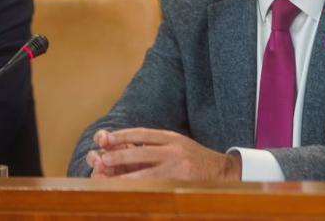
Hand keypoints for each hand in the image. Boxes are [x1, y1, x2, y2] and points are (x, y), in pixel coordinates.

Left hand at [85, 128, 241, 179]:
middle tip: (100, 159)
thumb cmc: (197, 159)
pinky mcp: (180, 184)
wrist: (224, 172)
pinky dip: (138, 189)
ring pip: (144, 173)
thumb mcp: (179, 144)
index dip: (122, 135)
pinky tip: (125, 192)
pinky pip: (154, 188)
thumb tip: (127, 148)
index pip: (143, 134)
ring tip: (105, 178)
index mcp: (173, 138)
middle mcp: (175, 151)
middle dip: (118, 156)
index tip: (105, 138)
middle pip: (141, 153)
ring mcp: (178, 169)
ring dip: (123, 176)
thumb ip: (158, 145)